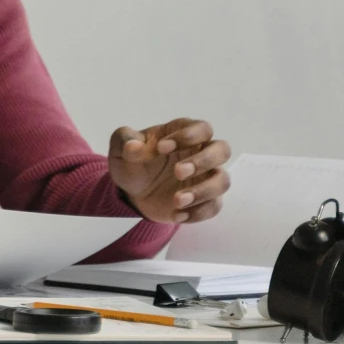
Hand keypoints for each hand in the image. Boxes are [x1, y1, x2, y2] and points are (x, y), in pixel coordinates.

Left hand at [108, 118, 230, 226]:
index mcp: (185, 133)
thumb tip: (133, 147)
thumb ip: (125, 141)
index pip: (202, 128)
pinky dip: (197, 213)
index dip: (187, 137)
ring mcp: (206, 178)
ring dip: (203, 191)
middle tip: (177, 172)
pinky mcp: (205, 201)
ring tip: (177, 200)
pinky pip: (213, 207)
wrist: (132, 192)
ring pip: (222, 181)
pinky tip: (177, 215)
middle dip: (203, 161)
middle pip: (222, 150)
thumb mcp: (121, 149)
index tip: (161, 148)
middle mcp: (202, 153)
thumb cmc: (133, 162)